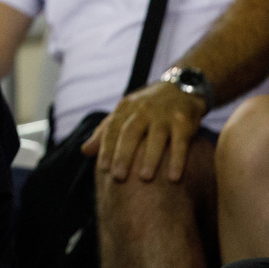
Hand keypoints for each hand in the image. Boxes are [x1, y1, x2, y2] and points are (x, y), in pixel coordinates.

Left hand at [82, 81, 205, 182]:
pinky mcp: (184, 121)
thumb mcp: (125, 114)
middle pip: (131, 132)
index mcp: (125, 108)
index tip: (103, 169)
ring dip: (150, 158)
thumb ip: (105, 132)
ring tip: (144, 178)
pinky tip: (173, 177)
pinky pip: (181, 141)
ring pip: (156, 137)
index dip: (106, 148)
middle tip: (118, 177)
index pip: (112, 128)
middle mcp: (143, 109)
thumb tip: (84, 151)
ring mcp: (164, 114)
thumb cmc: (147, 108)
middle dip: (123, 155)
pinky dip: (177, 159)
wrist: (181, 88)